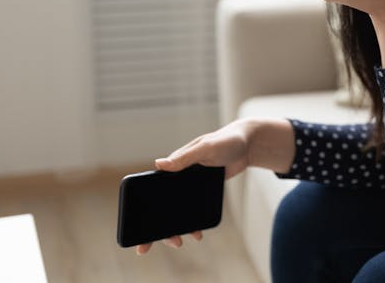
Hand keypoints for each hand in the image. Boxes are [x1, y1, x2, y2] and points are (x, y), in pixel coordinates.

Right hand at [135, 118, 251, 254]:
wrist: (247, 145)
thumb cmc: (225, 140)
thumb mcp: (205, 148)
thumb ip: (184, 157)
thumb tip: (158, 164)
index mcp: (174, 165)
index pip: (152, 189)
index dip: (144, 207)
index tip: (136, 227)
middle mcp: (179, 177)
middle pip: (163, 204)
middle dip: (157, 226)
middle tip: (154, 244)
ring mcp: (191, 186)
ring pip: (178, 210)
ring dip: (176, 227)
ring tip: (179, 242)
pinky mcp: (203, 191)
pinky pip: (194, 209)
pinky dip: (193, 222)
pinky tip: (196, 232)